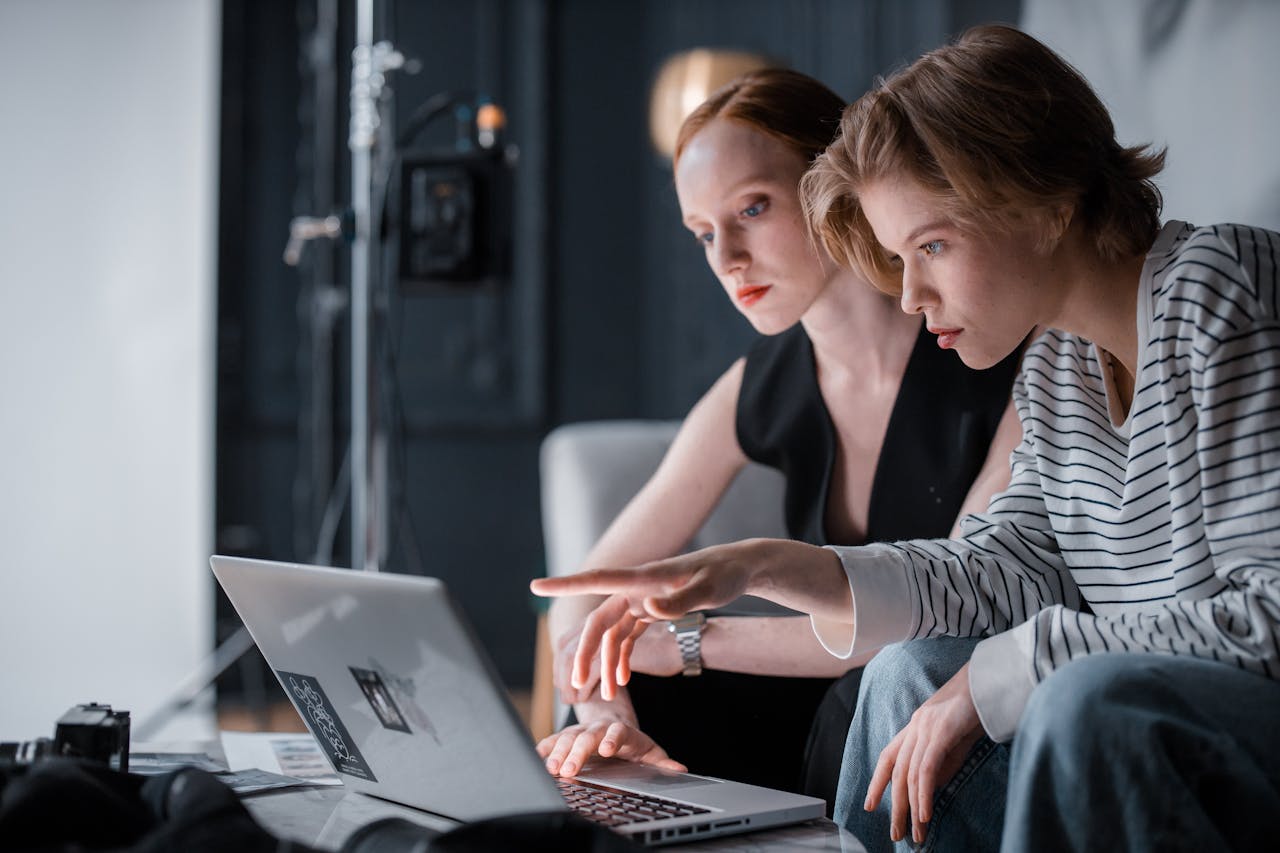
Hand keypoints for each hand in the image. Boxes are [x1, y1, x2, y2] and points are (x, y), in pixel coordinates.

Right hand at [531, 543, 760, 700]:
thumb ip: (679, 602)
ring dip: (606, 663)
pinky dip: (622, 657)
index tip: (536, 585)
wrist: (739, 569)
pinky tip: (622, 680)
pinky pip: (627, 635)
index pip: (597, 579)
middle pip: (600, 621)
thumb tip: (649, 610)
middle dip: (586, 653)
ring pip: (612, 633)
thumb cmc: (725, 574)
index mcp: (644, 578)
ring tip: (605, 694)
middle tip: (576, 684)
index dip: (565, 584)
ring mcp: (642, 599)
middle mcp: (636, 588)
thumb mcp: (708, 590)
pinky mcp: (650, 609)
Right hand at [536, 718, 686, 777]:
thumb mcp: (650, 753)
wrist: (613, 721)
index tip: (606, 749)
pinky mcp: (568, 735)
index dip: (612, 739)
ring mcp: (582, 730)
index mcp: (622, 731)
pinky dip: (546, 747)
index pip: (618, 732)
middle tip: (570, 769)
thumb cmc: (633, 743)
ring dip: (559, 752)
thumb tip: (680, 769)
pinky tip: (537, 756)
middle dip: (578, 752)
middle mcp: (599, 728)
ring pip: (568, 737)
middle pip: (588, 737)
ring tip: (552, 768)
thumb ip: (662, 762)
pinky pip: (555, 739)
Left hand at [864, 662, 983, 845]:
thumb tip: (928, 789)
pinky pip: (926, 769)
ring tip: (915, 832)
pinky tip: (924, 814)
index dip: (877, 781)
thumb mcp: (955, 741)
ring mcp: (926, 727)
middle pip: (897, 772)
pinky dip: (923, 794)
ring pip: (910, 774)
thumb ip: (940, 761)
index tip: (870, 805)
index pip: (889, 756)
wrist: (990, 679)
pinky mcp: (941, 732)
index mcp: (916, 726)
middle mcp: (915, 726)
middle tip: (895, 834)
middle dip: (895, 806)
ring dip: (912, 808)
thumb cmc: (976, 708)